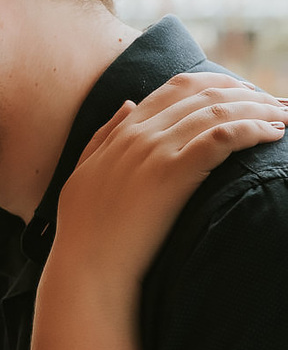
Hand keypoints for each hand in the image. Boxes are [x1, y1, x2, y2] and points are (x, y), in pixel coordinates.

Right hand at [54, 73, 286, 286]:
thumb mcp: (83, 173)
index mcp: (122, 133)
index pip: (177, 88)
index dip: (217, 84)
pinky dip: (253, 129)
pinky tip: (274, 135)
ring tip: (284, 118)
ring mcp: (155, 151)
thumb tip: (128, 104)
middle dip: (247, 93)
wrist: (87, 265)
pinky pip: (223, 136)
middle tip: (276, 104)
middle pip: (204, 94)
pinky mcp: (173, 173)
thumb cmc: (83, 231)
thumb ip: (102, 136)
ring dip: (260, 109)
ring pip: (218, 110)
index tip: (244, 94)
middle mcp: (139, 134)